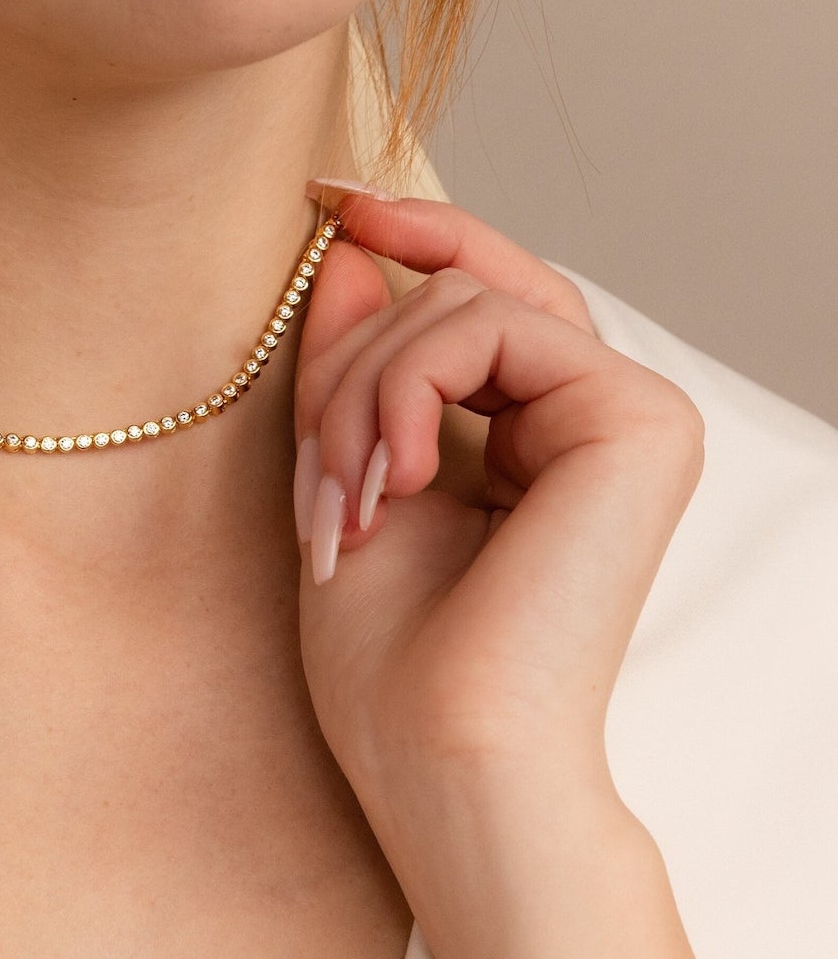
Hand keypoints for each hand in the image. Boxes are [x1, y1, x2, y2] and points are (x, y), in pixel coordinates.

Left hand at [292, 186, 706, 818]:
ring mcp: (628, 413)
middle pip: (456, 291)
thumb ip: (354, 358)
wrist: (439, 757)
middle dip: (353, 367)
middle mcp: (595, 414)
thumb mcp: (344, 473)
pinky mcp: (639, 420)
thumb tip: (344, 241)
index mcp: (539, 433)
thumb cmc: (391, 658)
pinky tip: (395, 481)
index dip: (412, 231)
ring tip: (346, 497)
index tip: (325, 200)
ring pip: (459, 302)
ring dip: (364, 392)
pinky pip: (489, 328)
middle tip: (319, 477)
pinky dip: (408, 392)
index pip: (482, 291)